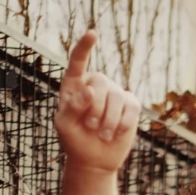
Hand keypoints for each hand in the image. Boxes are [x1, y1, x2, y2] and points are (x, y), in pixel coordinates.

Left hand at [54, 32, 140, 174]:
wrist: (94, 160)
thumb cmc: (74, 141)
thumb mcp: (64, 126)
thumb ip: (72, 107)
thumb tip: (90, 90)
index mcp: (75, 85)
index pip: (78, 61)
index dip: (85, 47)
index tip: (93, 34)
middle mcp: (96, 85)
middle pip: (101, 82)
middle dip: (97, 107)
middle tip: (91, 126)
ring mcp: (115, 94)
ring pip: (118, 96)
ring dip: (109, 120)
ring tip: (102, 134)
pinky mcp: (130, 107)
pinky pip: (131, 108)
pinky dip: (123, 123)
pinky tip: (115, 133)